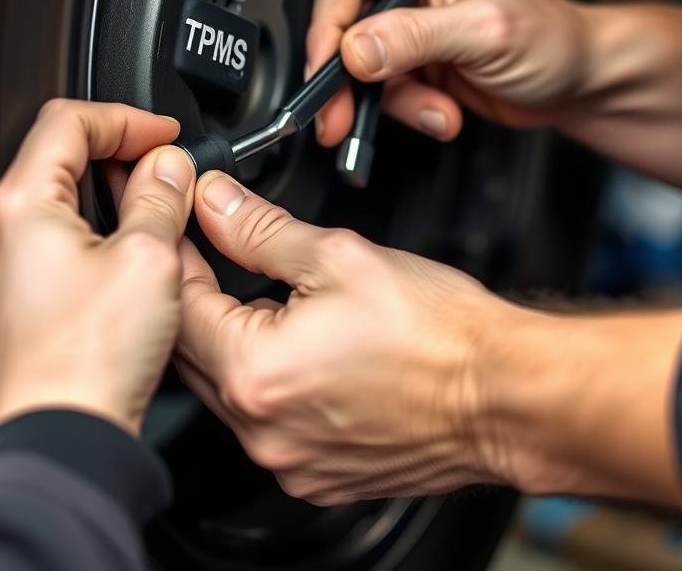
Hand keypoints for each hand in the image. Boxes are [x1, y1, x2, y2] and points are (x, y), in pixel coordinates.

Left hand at [0, 100, 195, 435]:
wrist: (63, 434)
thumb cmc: (88, 360)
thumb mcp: (147, 259)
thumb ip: (160, 198)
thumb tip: (168, 167)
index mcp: (23, 205)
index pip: (68, 121)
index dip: (126, 118)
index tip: (164, 134)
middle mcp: (7, 232)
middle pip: (60, 155)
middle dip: (120, 150)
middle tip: (166, 167)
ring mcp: (15, 268)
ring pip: (64, 200)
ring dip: (114, 191)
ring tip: (158, 207)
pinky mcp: (30, 300)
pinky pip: (63, 241)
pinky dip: (102, 229)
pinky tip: (136, 253)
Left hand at [175, 171, 520, 504]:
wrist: (503, 397)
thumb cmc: (439, 336)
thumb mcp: (339, 256)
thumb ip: (260, 230)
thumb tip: (217, 204)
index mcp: (256, 373)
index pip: (182, 307)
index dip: (178, 259)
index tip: (183, 233)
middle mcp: (262, 431)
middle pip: (195, 355)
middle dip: (198, 304)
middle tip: (215, 260)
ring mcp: (288, 461)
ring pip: (227, 394)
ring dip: (230, 348)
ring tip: (266, 307)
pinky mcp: (314, 477)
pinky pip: (265, 428)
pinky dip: (267, 390)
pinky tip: (298, 358)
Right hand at [308, 0, 590, 145]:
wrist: (580, 82)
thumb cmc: (554, 40)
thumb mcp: (486, 32)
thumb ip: (417, 36)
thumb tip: (356, 48)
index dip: (329, 23)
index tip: (326, 67)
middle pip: (343, 22)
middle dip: (342, 74)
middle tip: (337, 114)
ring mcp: (411, 25)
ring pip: (359, 65)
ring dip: (386, 101)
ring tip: (432, 112)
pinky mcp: (413, 61)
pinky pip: (383, 91)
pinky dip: (407, 111)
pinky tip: (442, 113)